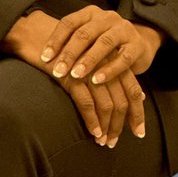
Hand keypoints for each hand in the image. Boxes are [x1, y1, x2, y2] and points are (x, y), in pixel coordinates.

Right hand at [0, 11, 145, 145]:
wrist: (38, 34)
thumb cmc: (68, 49)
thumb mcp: (95, 58)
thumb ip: (117, 74)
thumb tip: (139, 96)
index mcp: (114, 58)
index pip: (133, 89)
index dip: (138, 112)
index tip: (138, 132)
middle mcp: (106, 63)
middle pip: (122, 99)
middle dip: (120, 125)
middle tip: (113, 142)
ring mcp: (90, 70)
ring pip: (106, 104)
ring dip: (106, 126)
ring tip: (102, 141)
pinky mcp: (72, 75)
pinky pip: (87, 102)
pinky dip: (91, 120)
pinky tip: (93, 131)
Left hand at [40, 6, 161, 86]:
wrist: (139, 44)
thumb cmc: (104, 44)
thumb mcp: (87, 39)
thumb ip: (70, 44)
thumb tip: (41, 59)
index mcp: (91, 13)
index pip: (69, 23)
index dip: (55, 40)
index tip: (44, 58)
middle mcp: (107, 18)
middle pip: (84, 33)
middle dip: (69, 53)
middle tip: (57, 71)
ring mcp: (124, 30)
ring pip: (104, 43)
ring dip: (88, 61)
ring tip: (75, 75)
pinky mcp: (137, 45)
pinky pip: (123, 58)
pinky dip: (109, 70)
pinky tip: (97, 81)